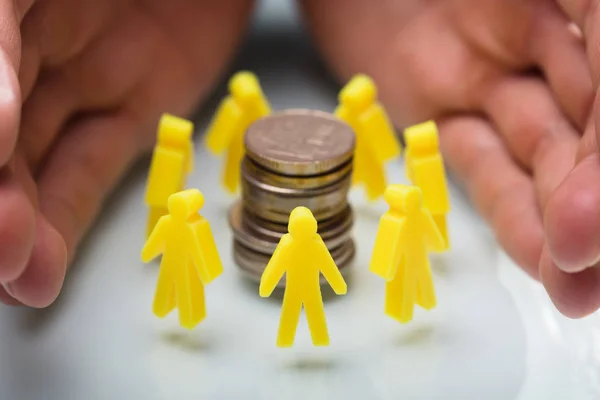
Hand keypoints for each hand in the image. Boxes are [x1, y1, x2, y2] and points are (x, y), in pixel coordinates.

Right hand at [0, 0, 253, 306]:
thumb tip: (17, 82)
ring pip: (38, 152)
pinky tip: (43, 265)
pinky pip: (91, 169)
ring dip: (25, 214)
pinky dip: (66, 217)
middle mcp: (44, 26)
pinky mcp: (133, 110)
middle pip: (4, 109)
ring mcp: (88, 72)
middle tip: (0, 243)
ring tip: (16, 275)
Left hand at [301, 0, 594, 315]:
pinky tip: (539, 257)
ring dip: (559, 221)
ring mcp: (496, 79)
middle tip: (590, 261)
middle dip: (590, 196)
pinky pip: (485, 165)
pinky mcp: (445, 112)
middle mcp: (550, 38)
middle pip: (587, 127)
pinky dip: (511, 212)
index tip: (592, 212)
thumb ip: (581, 22)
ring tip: (573, 286)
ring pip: (542, 157)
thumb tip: (594, 104)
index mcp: (576, 0)